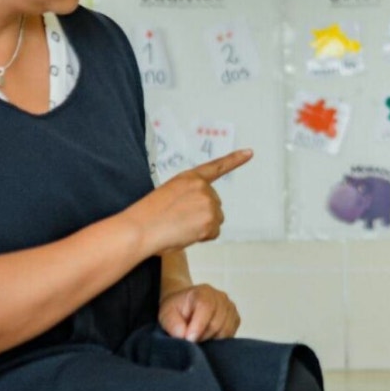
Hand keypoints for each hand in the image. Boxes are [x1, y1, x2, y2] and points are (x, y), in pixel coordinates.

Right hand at [124, 149, 252, 254]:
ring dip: (202, 227)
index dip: (235, 160)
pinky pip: (213, 233)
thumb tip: (200, 215)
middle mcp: (202, 187)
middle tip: (178, 220)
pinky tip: (185, 234)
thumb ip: (189, 197)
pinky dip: (202, 237)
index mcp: (189, 177)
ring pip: (215, 220)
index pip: (216, 167)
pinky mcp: (210, 221)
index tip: (249, 152)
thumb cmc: (148, 217)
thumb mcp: (169, 195)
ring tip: (179, 227)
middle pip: (215, 204)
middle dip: (201, 215)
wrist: (140, 229)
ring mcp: (208, 203)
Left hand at [159, 284, 240, 341]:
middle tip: (190, 339)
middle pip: (216, 323)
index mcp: (203, 292)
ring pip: (225, 331)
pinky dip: (219, 340)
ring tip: (199, 336)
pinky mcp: (235, 318)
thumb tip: (184, 335)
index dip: (198, 326)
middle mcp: (221, 297)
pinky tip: (208, 335)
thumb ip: (172, 323)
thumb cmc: (177, 309)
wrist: (187, 305)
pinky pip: (230, 334)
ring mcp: (230, 307)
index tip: (189, 339)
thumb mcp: (166, 314)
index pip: (206, 307)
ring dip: (210, 339)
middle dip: (202, 336)